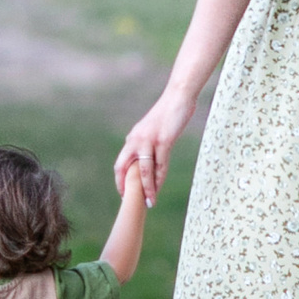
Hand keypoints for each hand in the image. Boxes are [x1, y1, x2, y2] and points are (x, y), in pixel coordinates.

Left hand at [116, 88, 196, 204]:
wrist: (178, 96)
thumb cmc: (169, 111)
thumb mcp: (153, 128)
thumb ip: (148, 141)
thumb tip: (148, 154)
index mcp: (133, 137)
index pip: (121, 162)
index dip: (120, 178)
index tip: (123, 192)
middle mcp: (136, 139)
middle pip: (124, 167)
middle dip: (126, 186)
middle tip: (130, 201)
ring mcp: (149, 140)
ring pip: (144, 170)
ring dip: (147, 188)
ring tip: (150, 202)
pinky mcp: (163, 141)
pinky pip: (160, 165)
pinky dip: (159, 179)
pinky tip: (160, 188)